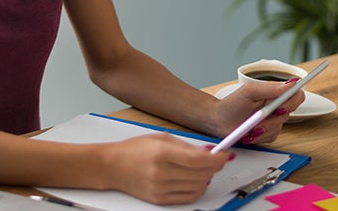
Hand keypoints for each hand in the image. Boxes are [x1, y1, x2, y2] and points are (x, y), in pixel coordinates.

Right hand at [103, 133, 231, 204]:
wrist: (112, 166)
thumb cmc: (134, 149)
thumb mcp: (162, 138)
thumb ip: (187, 146)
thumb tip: (210, 152)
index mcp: (162, 154)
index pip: (199, 160)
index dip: (217, 159)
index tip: (225, 155)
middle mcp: (161, 173)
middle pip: (201, 174)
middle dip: (214, 167)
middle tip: (218, 160)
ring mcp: (160, 189)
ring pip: (197, 187)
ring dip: (207, 178)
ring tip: (206, 169)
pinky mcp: (159, 200)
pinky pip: (187, 198)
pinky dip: (198, 190)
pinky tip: (198, 181)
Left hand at [214, 80, 304, 143]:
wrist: (218, 121)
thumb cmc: (231, 103)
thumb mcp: (249, 92)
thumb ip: (270, 88)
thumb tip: (290, 84)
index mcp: (274, 92)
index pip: (296, 94)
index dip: (293, 101)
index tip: (281, 107)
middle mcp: (276, 106)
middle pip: (290, 112)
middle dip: (273, 117)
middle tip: (260, 117)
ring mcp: (273, 120)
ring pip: (280, 126)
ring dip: (264, 128)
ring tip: (250, 126)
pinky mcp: (268, 133)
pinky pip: (272, 137)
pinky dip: (260, 136)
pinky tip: (249, 133)